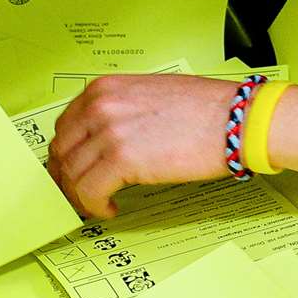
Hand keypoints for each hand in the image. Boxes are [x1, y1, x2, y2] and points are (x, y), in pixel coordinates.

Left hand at [47, 74, 238, 218]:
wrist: (235, 119)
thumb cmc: (205, 108)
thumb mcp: (149, 94)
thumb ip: (119, 110)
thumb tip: (103, 139)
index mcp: (105, 88)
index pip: (66, 126)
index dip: (66, 154)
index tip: (72, 170)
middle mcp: (100, 105)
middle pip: (62, 151)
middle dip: (66, 177)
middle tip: (77, 194)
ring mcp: (108, 131)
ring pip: (72, 175)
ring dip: (80, 196)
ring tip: (96, 205)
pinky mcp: (121, 160)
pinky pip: (89, 191)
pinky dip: (94, 205)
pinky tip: (110, 208)